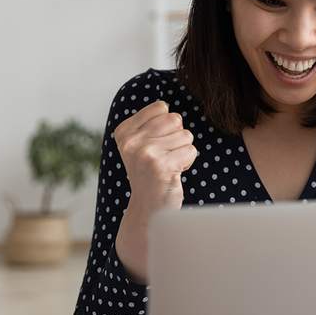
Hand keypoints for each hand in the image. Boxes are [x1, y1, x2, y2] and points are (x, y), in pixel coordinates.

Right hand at [113, 99, 197, 219]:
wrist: (148, 209)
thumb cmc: (150, 173)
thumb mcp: (141, 145)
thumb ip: (150, 123)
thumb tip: (164, 105)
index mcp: (124, 131)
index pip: (161, 108)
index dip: (167, 126)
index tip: (156, 145)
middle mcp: (131, 141)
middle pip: (175, 119)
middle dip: (177, 137)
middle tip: (164, 157)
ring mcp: (145, 153)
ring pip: (185, 135)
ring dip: (182, 151)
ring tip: (168, 166)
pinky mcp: (161, 165)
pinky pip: (191, 150)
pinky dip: (187, 162)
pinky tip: (173, 173)